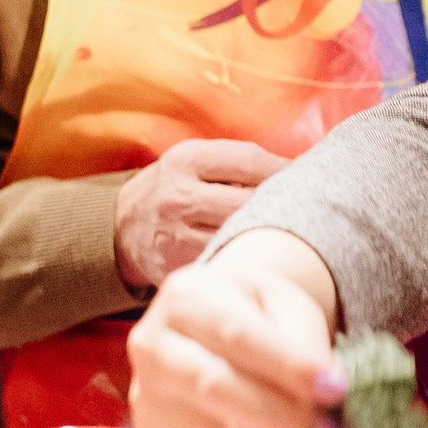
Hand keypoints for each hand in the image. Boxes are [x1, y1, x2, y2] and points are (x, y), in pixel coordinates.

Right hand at [113, 139, 289, 292]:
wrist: (120, 227)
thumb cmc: (176, 187)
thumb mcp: (196, 159)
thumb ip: (242, 160)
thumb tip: (301, 166)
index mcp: (186, 161)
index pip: (251, 162)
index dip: (286, 170)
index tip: (307, 176)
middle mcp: (177, 197)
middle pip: (250, 202)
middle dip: (280, 204)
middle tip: (305, 208)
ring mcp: (175, 237)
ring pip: (240, 236)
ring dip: (268, 235)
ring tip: (287, 233)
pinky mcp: (178, 268)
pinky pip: (226, 262)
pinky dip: (247, 258)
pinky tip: (261, 254)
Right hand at [127, 254, 338, 427]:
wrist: (219, 332)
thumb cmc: (258, 314)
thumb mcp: (287, 304)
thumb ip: (303, 340)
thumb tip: (326, 389)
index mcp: (184, 299)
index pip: (237, 335)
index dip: (289, 366)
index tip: (336, 388)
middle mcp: (152, 350)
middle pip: (216, 389)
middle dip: (285, 418)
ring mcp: (146, 404)